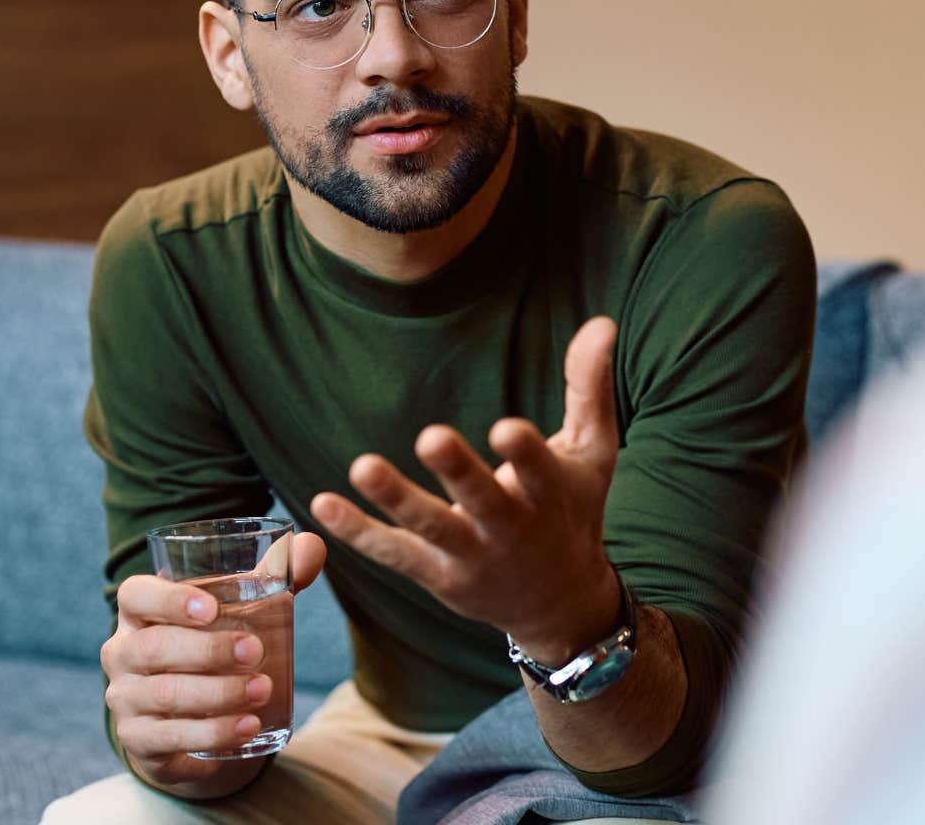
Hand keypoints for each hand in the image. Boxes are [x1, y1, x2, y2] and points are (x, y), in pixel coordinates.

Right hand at [100, 533, 327, 787]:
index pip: (136, 595)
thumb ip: (273, 575)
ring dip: (218, 693)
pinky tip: (248, 726)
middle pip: (153, 647)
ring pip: (164, 694)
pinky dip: (213, 732)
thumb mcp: (240, 607)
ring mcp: (125, 697)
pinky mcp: (138, 739)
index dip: (168, 599)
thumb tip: (310, 546)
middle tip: (256, 652)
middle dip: (208, 650)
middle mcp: (122, 652)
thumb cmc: (214, 642)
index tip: (212, 608)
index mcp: (139, 611)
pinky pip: (170, 737)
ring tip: (263, 689)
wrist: (191, 714)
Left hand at [311, 316, 624, 661]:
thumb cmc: (574, 509)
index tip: (506, 429)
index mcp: (551, 494)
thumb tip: (602, 321)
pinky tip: (322, 504)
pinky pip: (394, 552)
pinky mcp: (438, 576)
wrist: (560, 603)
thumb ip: (590, 387)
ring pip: (430, 527)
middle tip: (431, 437)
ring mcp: (472, 555)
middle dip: (459, 471)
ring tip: (361, 466)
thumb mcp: (593, 452)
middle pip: (482, 499)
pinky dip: (358, 532)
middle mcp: (512, 528)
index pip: (539, 471)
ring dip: (395, 499)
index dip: (524, 452)